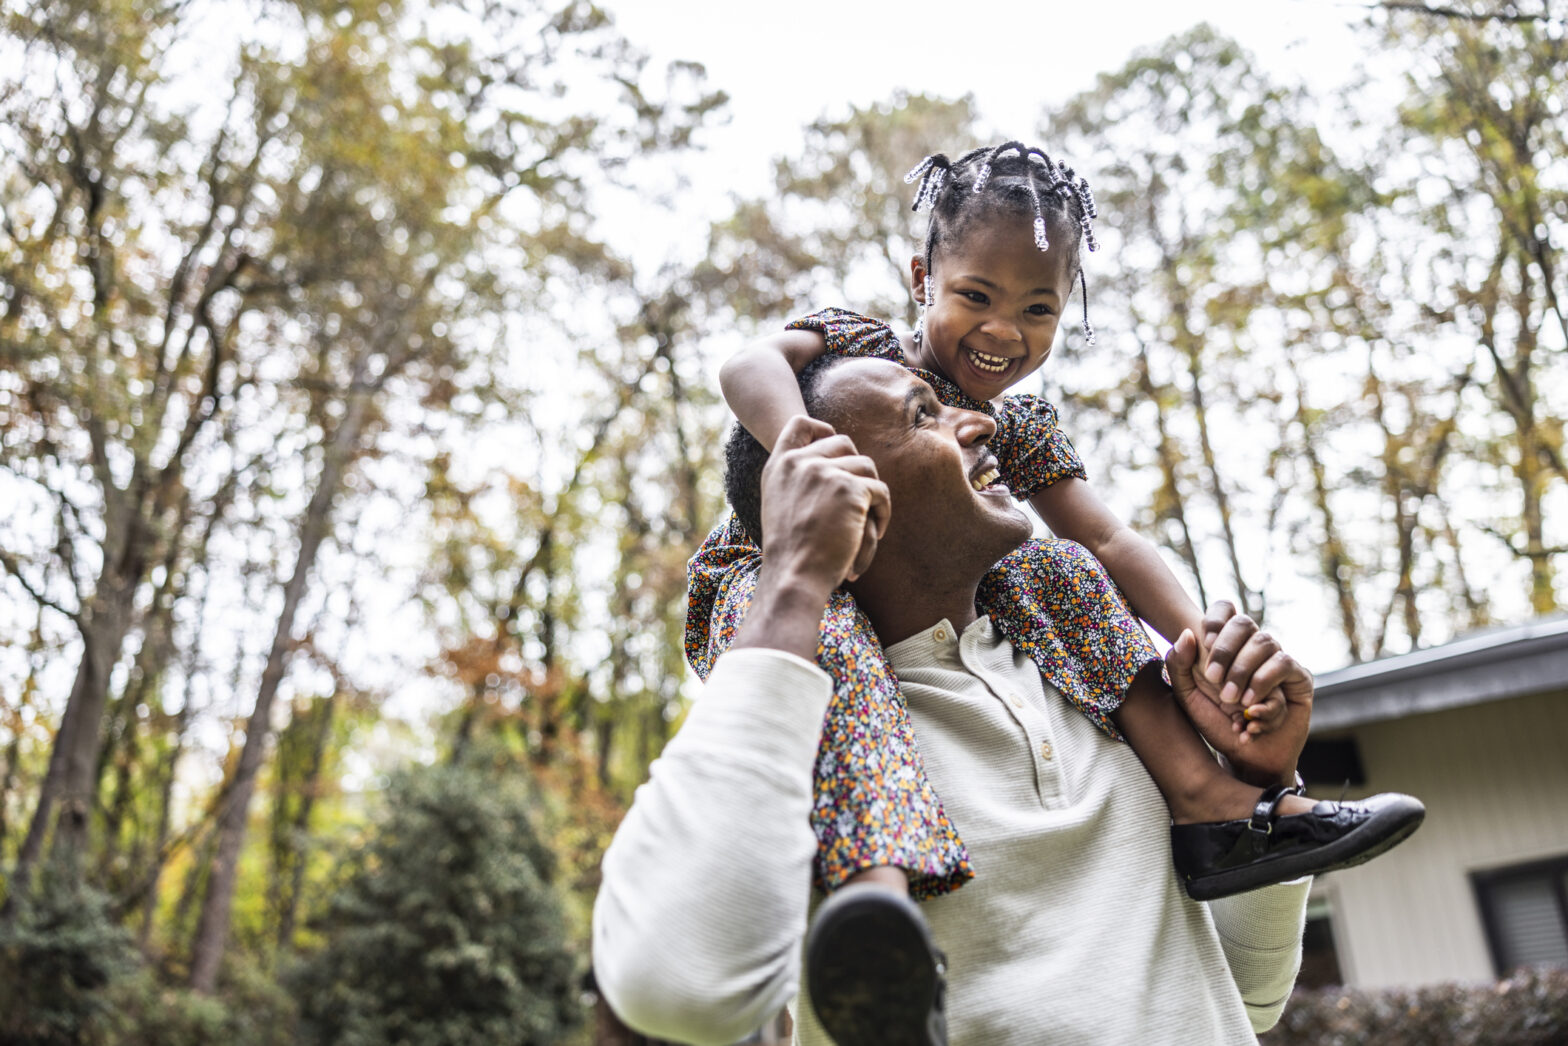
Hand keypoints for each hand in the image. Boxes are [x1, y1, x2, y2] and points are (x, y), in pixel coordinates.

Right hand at [757, 415, 890, 590]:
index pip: (800, 425)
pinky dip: (883, 512)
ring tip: (868, 520)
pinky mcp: (850, 489)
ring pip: (866, 466)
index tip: (836, 450)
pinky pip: (880, 491)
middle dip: (857, 468)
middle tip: (860, 498)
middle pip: (843, 442)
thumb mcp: (780, 505)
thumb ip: (796, 480)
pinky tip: (876, 532)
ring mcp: (824, 472)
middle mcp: (800, 463)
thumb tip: (832, 462)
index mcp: (779, 466)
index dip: (823, 430)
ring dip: (872, 493)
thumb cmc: (791, 553)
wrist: (794, 576)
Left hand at [1168, 622, 1312, 788]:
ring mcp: (1277, 660)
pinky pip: (1284, 666)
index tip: (1204, 641)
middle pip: (1244, 623)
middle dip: (1225, 650)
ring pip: (1266, 642)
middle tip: (1213, 681)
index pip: (1225, 609)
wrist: (1245, 758)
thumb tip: (1187, 633)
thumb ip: (1178, 665)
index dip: (1215, 619)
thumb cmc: (1216, 723)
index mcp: (1226, 645)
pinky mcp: (1299, 678)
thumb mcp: (1187, 697)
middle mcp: (1253, 648)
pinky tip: (1252, 715)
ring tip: (1234, 703)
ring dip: (1245, 673)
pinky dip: (1266, 690)